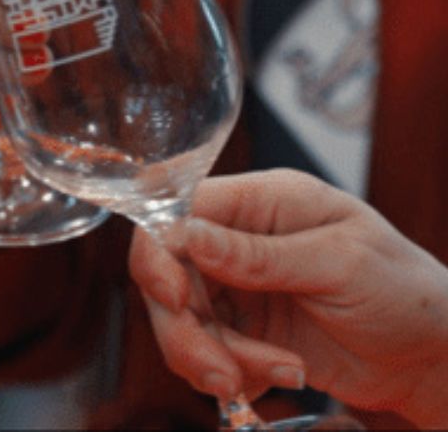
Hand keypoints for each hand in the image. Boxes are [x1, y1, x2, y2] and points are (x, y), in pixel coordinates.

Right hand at [129, 169, 447, 425]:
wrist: (436, 356)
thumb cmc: (405, 290)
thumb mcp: (339, 263)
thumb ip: (259, 254)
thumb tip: (187, 235)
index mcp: (262, 201)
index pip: (179, 210)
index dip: (159, 250)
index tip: (174, 296)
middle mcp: (238, 238)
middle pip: (170, 273)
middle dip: (187, 328)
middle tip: (220, 371)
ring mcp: (238, 286)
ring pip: (182, 319)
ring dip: (213, 357)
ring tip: (274, 376)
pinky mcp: (244, 329)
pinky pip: (208, 351)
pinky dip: (232, 374)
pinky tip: (282, 378)